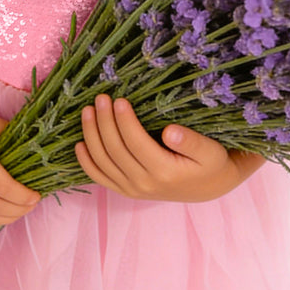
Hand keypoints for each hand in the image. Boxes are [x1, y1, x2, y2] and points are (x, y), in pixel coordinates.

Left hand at [75, 94, 263, 202]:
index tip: (119, 100)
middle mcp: (144, 184)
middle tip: (100, 98)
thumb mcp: (210, 151)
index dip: (124, 122)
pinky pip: (100, 178)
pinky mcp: (126, 191)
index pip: (136, 144)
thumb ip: (191, 142)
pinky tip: (78, 144)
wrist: (209, 187)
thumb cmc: (211, 163)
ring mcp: (133, 190)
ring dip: (92, 137)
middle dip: (105, 123)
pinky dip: (86, 162)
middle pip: (115, 151)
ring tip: (88, 112)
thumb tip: (169, 132)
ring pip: (103, 164)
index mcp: (164, 172)